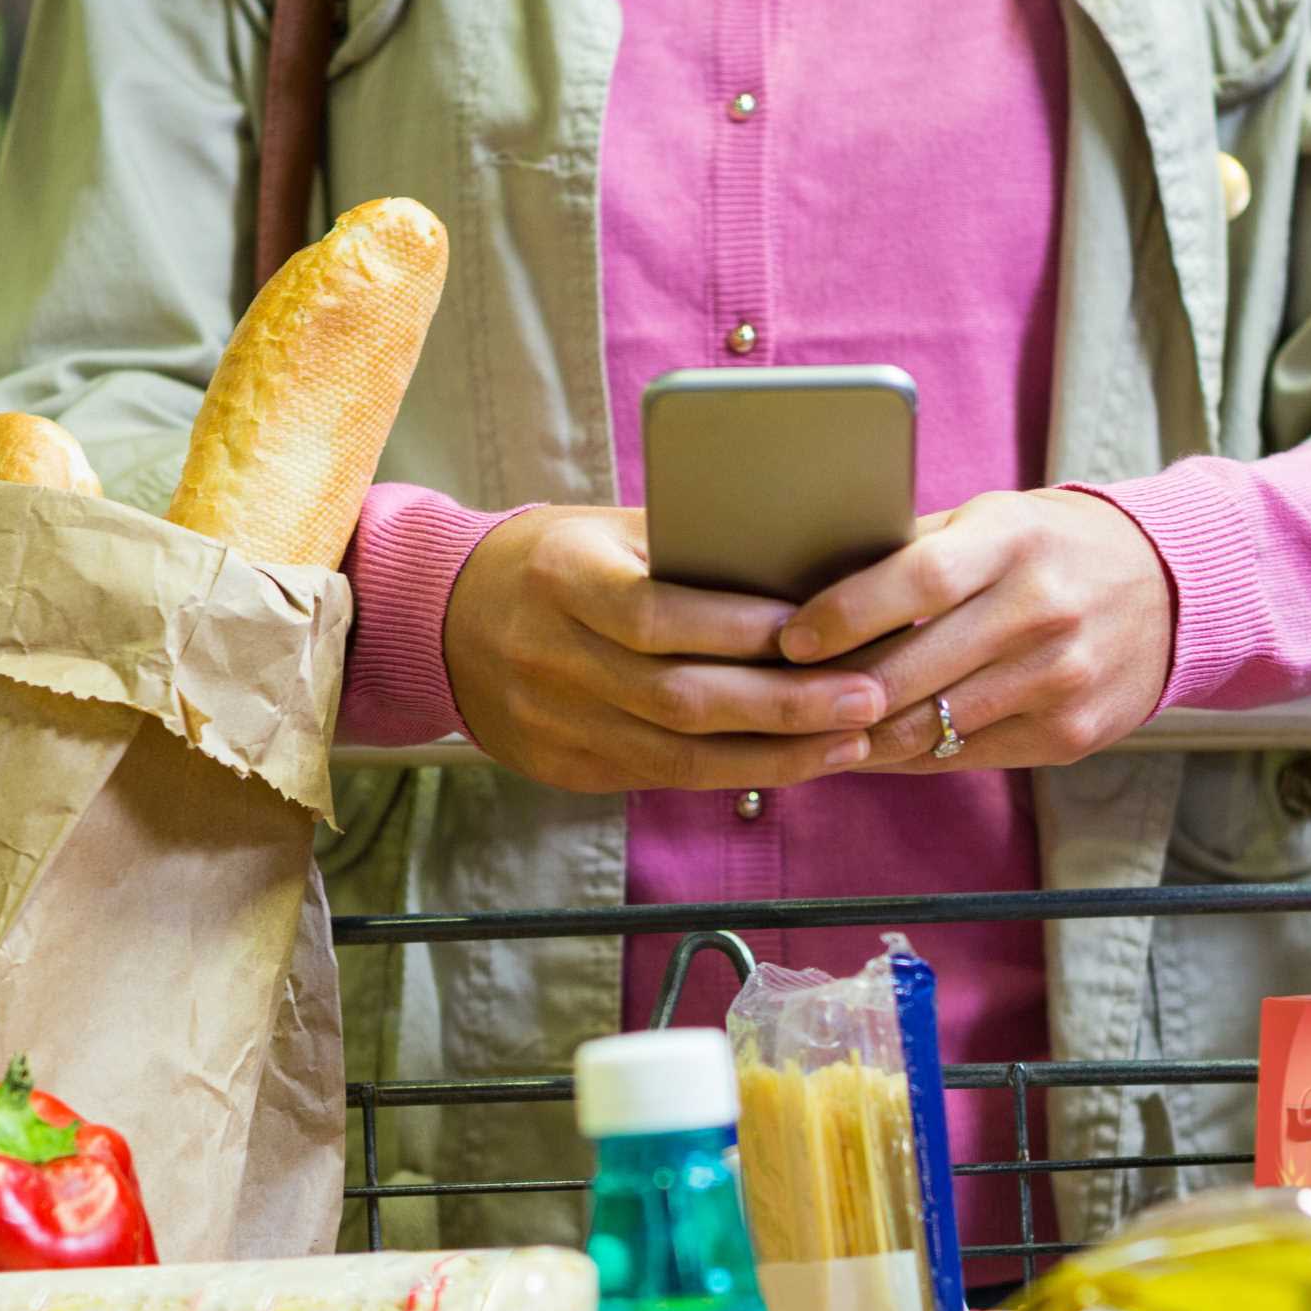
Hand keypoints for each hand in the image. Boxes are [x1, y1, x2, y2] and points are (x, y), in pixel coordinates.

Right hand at [442, 506, 888, 792]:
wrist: (444, 621)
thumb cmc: (553, 561)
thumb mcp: (606, 532)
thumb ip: (686, 551)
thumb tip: (803, 569)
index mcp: (562, 577)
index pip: (655, 615)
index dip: (737, 630)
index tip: (817, 630)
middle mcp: (551, 656)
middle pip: (678, 696)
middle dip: (785, 704)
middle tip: (867, 698)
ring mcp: (553, 723)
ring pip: (679, 755)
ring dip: (777, 753)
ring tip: (852, 740)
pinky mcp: (565, 767)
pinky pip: (663, 777)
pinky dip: (737, 772)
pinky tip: (796, 761)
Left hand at [777, 490, 1173, 769]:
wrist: (1173, 589)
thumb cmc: (1052, 549)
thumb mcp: (992, 521)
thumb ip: (913, 549)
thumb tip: (807, 582)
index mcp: (1013, 541)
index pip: (915, 580)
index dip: (844, 615)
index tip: (792, 639)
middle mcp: (1041, 611)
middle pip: (913, 670)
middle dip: (835, 694)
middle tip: (780, 701)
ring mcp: (1060, 678)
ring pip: (932, 727)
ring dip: (861, 737)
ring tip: (811, 732)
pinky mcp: (1069, 733)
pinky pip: (965, 755)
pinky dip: (910, 756)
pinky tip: (871, 747)